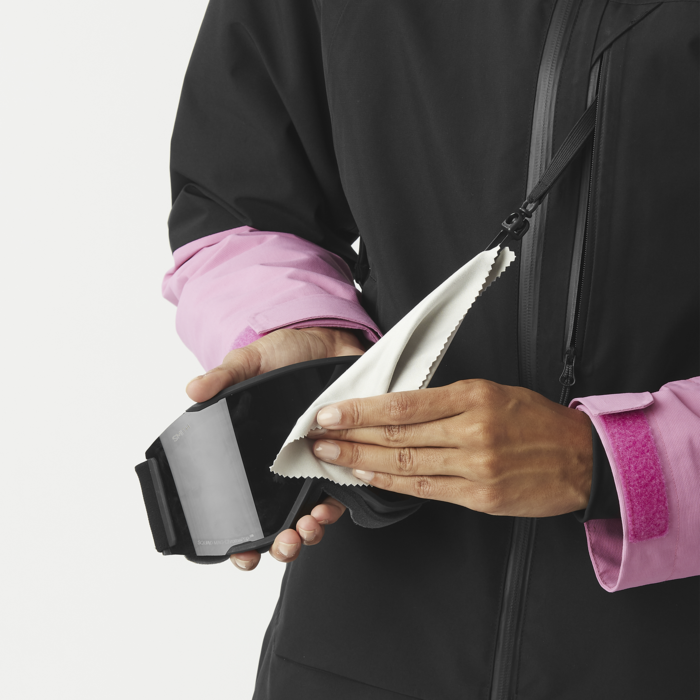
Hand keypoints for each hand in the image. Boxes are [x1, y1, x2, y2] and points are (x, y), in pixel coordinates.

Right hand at [185, 326, 364, 569]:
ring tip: (307, 526)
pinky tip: (330, 504)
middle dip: (281, 543)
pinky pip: (342, 490)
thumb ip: (224, 376)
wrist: (328, 338)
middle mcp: (284, 467)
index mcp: (256, 454)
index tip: (241, 555)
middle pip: (280, 521)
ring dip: (310, 530)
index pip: (246, 507)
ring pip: (311, 514)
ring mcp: (315, 465)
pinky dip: (337, 504)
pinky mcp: (343, 455)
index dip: (243, 538)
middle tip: (283, 545)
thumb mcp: (250, 362)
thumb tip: (193, 390)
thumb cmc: (286, 353)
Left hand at [308, 379, 592, 517]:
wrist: (581, 458)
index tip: (331, 412)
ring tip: (331, 457)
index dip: (360, 410)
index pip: (403, 404)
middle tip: (317, 437)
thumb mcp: (493, 392)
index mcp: (474, 397)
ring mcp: (475, 468)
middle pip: (397, 436)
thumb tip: (395, 407)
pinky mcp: (479, 496)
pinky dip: (390, 483)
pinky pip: (424, 489)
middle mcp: (472, 432)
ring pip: (405, 464)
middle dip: (351, 436)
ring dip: (361, 461)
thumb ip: (445, 400)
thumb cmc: (535, 420)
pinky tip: (366, 477)